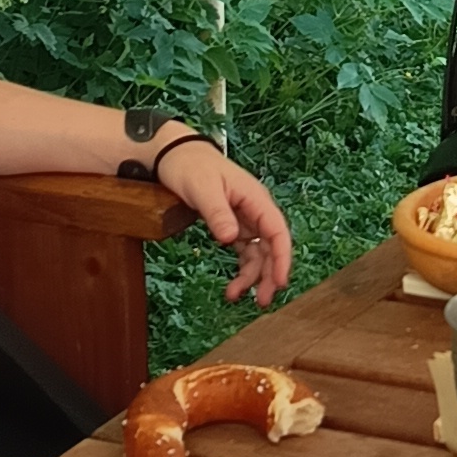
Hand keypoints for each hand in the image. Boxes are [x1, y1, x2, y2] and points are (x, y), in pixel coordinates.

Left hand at [154, 138, 292, 304]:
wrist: (175, 155)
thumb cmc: (191, 166)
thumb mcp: (203, 189)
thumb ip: (218, 213)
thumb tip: (231, 238)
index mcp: (255, 198)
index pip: (278, 231)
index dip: (282, 258)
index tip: (280, 281)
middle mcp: (255, 211)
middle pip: (272, 247)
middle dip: (270, 275)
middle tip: (262, 301)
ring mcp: (245, 220)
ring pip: (258, 254)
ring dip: (253, 277)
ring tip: (236, 297)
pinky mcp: (233, 226)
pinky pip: (244, 253)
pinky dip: (241, 270)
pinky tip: (233, 286)